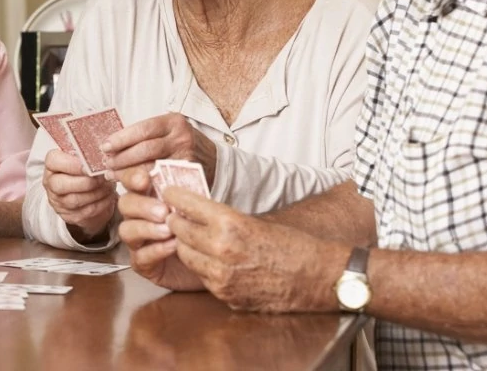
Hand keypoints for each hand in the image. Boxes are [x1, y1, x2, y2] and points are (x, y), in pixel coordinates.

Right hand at [43, 149, 116, 242]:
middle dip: (86, 182)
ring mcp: (58, 201)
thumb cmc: (86, 168)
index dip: (72, 164)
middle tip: (103, 177)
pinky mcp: (69, 215)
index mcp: (52, 164)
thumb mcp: (84, 157)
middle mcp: (51, 183)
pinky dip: (100, 204)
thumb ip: (89, 154)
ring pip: (74, 200)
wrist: (87, 190)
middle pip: (61, 185)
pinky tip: (108, 196)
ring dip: (96, 193)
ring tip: (108, 186)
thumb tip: (105, 154)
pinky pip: (85, 212)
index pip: (54, 161)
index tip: (90, 166)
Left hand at [102, 113, 217, 185]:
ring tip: (113, 175)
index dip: (121, 139)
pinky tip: (131, 186)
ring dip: (128, 172)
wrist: (215, 161)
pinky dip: (143, 184)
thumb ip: (145, 136)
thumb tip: (112, 146)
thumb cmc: (182, 145)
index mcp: (173, 122)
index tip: (105, 147)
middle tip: (107, 165)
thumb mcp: (168, 132)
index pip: (142, 129)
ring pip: (151, 166)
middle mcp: (181, 137)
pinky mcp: (187, 176)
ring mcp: (186, 157)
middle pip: (145, 148)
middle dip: (122, 158)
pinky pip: (161, 181)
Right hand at [117, 166, 203, 291]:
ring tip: (169, 230)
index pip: (130, 180)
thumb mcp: (196, 206)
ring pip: (126, 230)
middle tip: (163, 211)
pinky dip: (156, 249)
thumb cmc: (201, 230)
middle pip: (125, 204)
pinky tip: (172, 246)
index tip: (144, 180)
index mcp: (148, 196)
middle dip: (142, 206)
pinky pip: (140, 256)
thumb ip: (185, 191)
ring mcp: (138, 240)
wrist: (211, 262)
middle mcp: (138, 216)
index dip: (132, 178)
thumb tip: (182, 172)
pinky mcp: (142, 264)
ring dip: (148, 228)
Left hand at [164, 186, 340, 311]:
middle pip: (179, 230)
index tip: (168, 190)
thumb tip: (198, 209)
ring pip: (185, 255)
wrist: (319, 278)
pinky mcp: (225, 295)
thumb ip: (224, 217)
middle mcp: (221, 250)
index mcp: (230, 224)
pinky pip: (202, 276)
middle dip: (176, 221)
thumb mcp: (256, 220)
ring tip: (192, 236)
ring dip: (186, 244)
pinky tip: (211, 259)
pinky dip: (202, 266)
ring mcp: (222, 276)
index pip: (187, 205)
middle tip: (175, 213)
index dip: (175, 195)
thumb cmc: (294, 245)